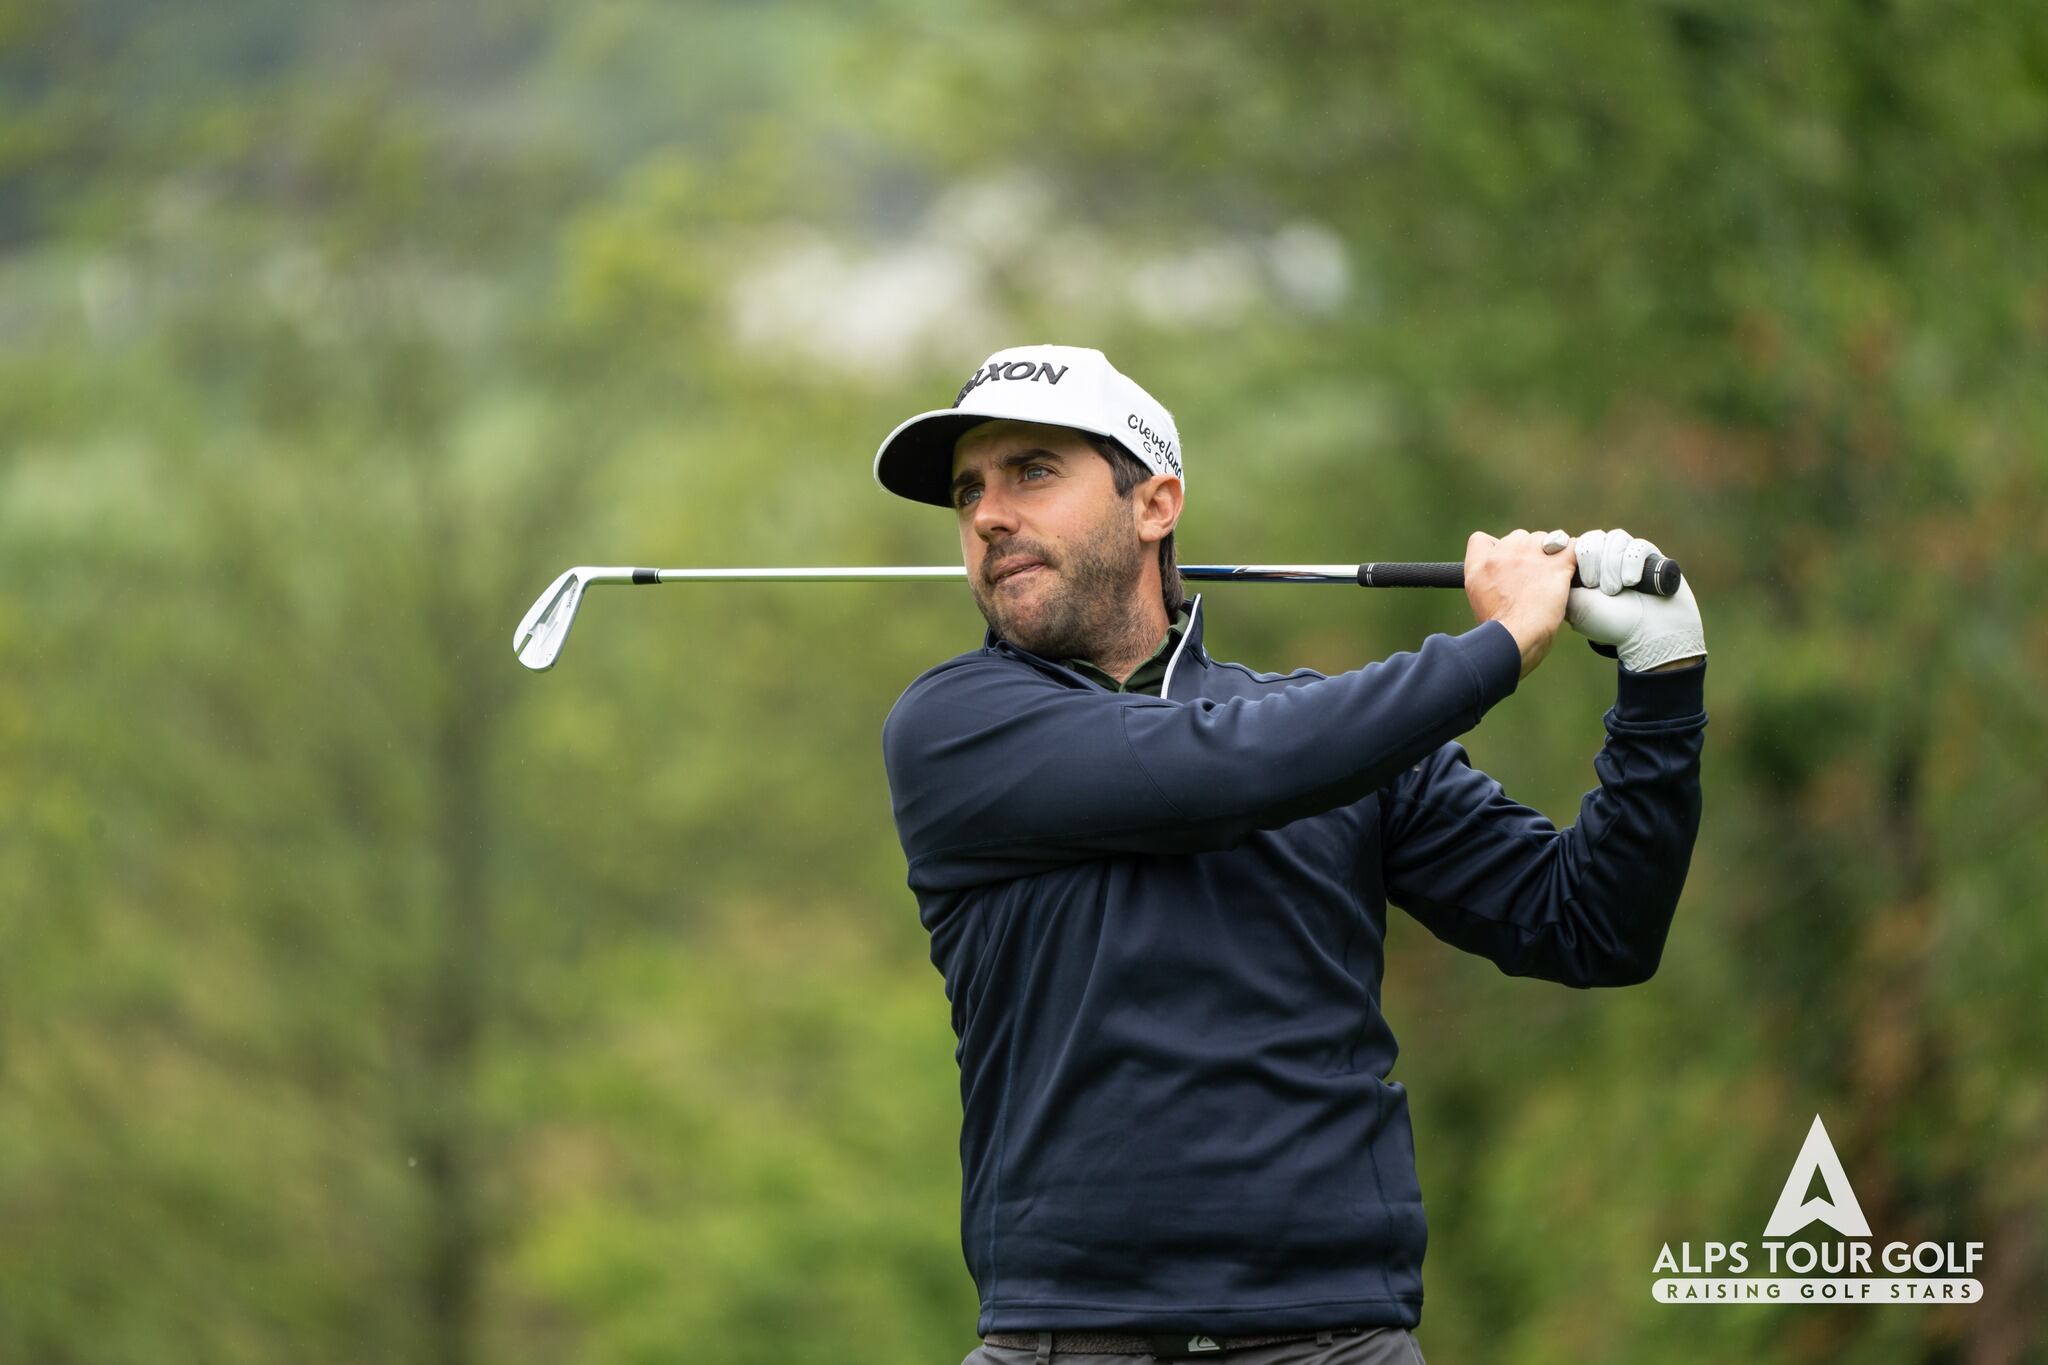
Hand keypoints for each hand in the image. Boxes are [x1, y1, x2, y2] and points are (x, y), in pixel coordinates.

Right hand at [1465, 528, 1576, 678]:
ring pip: (1547, 540)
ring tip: (1553, 578)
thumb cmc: (1499, 630)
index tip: (1507, 564)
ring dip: (1552, 555)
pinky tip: (1573, 568)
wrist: (1515, 638)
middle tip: (1535, 578)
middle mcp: (1503, 554)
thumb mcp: (1477, 599)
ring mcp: (1531, 556)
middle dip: (1529, 554)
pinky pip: (1573, 546)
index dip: (1496, 548)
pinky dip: (1576, 555)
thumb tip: (1501, 579)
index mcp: (1480, 565)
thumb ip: (1486, 580)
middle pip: (1520, 537)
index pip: (1482, 540)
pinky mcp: (1556, 564)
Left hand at [1565, 528, 1706, 671]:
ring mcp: (1628, 556)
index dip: (1574, 553)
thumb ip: (1559, 580)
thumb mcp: (1574, 605)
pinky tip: (1631, 582)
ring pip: (1615, 539)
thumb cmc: (1609, 623)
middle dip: (1593, 561)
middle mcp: (1605, 559)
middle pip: (1593, 538)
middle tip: (1595, 586)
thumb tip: (1551, 556)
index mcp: (1584, 569)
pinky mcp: (1650, 557)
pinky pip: (1638, 545)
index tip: (1580, 576)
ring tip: (1614, 590)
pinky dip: (1632, 563)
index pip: (1572, 543)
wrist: (1647, 635)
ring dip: (1612, 565)